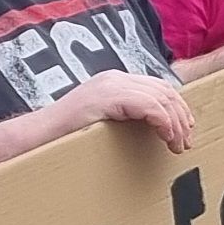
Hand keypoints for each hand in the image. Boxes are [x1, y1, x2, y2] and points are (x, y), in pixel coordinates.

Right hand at [47, 74, 195, 152]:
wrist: (38, 136)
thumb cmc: (67, 136)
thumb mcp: (104, 122)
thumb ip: (125, 118)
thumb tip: (154, 129)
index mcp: (115, 81)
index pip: (158, 87)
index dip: (177, 108)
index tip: (184, 131)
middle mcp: (115, 78)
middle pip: (165, 90)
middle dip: (181, 117)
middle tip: (185, 142)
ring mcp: (111, 85)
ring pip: (161, 98)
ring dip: (175, 124)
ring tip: (177, 146)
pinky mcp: (108, 97)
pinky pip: (149, 106)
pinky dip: (164, 123)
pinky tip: (166, 138)